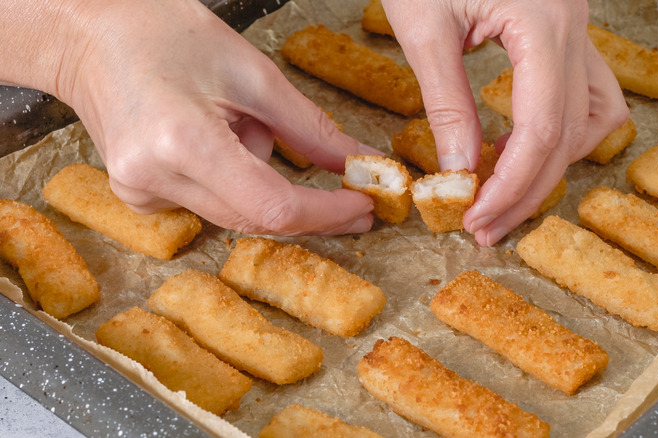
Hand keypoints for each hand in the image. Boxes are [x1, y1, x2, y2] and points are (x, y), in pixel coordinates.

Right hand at [5, 0, 378, 235]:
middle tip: (352, 194)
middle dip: (310, 208)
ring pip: (237, 211)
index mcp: (182, 143)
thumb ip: (309, 129)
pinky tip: (211, 135)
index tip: (362, 206)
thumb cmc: (165, 34)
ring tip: (236, 119)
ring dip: (262, 177)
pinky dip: (233, 177)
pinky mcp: (138, 198)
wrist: (89, 34)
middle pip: (256, 218)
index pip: (272, 206)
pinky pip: (211, 202)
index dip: (326, 213)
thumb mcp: (252, 73)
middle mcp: (154, 180)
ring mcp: (139, 194)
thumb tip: (357, 163)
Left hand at [382, 0, 628, 245]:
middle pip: (571, 133)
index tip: (476, 217)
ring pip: (594, 117)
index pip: (543, 127)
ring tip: (504, 191)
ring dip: (554, 162)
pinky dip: (557, 131)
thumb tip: (462, 167)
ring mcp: (575, 29)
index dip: (512, 183)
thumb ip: (446, 101)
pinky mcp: (562, 34)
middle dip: (529, 188)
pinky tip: (516, 148)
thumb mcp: (424, 26)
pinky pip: (584, 94)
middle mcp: (574, 28)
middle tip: (485, 224)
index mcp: (544, 22)